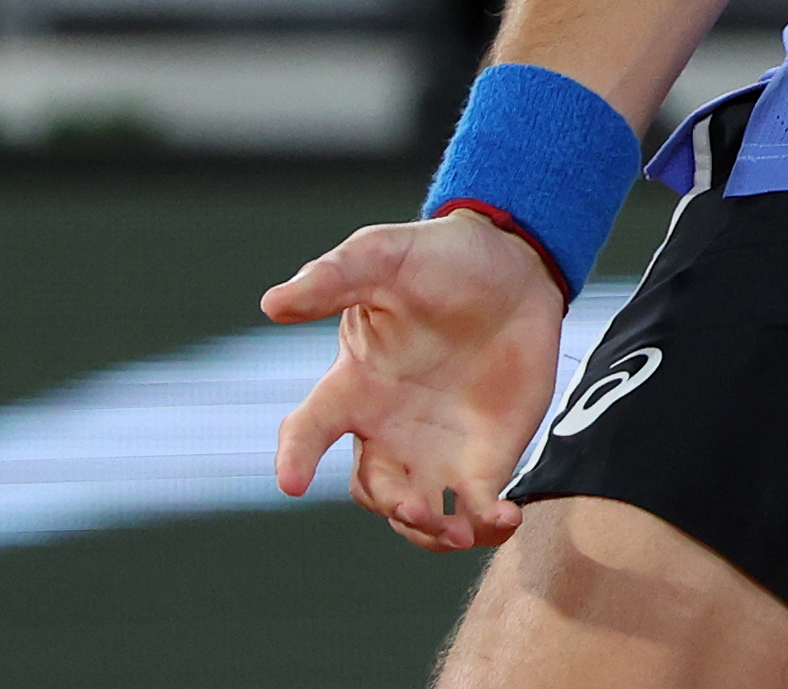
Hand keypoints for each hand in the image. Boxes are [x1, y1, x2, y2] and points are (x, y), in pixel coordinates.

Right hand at [262, 210, 567, 552]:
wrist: (514, 264)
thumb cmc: (439, 257)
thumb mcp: (384, 255)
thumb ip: (332, 278)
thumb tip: (273, 302)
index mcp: (354, 385)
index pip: (310, 429)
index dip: (294, 456)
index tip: (290, 481)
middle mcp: (388, 429)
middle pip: (372, 489)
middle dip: (390, 504)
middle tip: (416, 506)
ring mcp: (435, 450)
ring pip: (417, 516)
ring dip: (431, 533)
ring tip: (458, 529)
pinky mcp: (484, 457)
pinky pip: (477, 509)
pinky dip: (487, 525)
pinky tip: (506, 518)